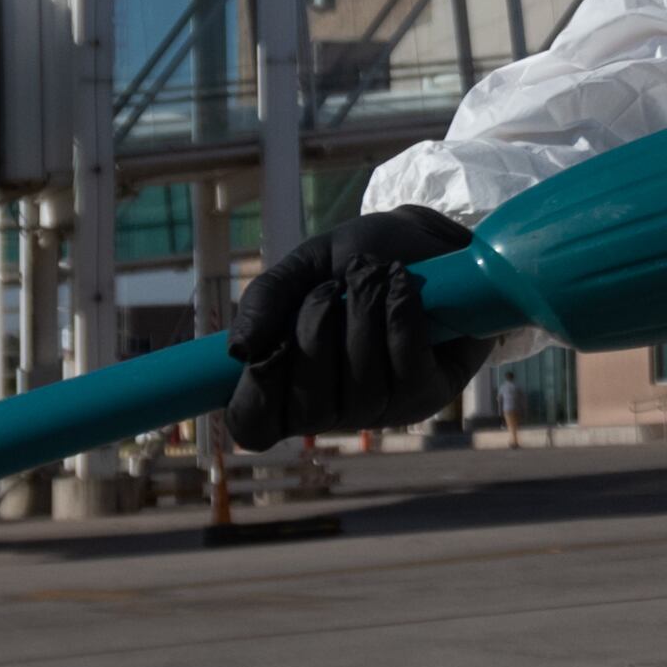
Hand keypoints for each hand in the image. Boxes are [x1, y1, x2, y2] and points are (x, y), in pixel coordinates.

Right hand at [225, 207, 475, 449]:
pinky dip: (400, 320)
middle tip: (331, 289)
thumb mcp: (302, 269)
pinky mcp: (428, 394)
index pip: (254, 425)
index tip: (267, 346)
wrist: (428, 241)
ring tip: (372, 275)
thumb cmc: (357, 262)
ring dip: (363, 316)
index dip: (254, 393)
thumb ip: (265, 300)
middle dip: (315, 333)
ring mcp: (383, 410)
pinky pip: (408, 371)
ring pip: (362, 387)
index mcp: (289, 388)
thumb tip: (238, 350)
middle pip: (309, 407)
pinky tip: (401, 287)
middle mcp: (334, 411)